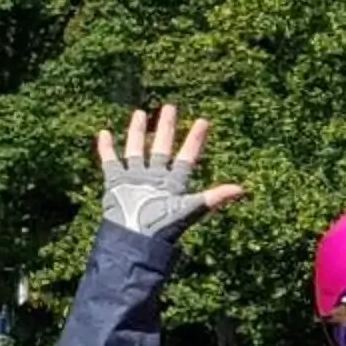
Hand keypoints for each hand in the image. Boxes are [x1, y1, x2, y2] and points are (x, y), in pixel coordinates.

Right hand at [96, 105, 242, 238]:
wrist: (135, 238)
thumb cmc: (163, 227)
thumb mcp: (190, 209)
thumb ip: (214, 197)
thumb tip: (241, 189)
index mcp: (174, 182)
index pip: (187, 155)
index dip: (195, 139)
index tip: (204, 121)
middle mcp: (156, 177)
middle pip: (162, 146)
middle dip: (167, 127)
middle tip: (170, 107)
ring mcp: (135, 178)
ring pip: (136, 149)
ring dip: (138, 132)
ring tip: (140, 113)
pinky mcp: (115, 182)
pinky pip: (110, 161)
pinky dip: (107, 148)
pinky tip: (104, 132)